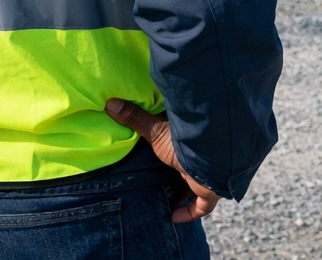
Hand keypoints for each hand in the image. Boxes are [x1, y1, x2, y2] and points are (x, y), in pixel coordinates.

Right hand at [105, 99, 221, 221]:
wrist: (210, 157)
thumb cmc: (184, 140)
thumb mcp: (157, 131)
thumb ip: (136, 118)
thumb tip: (110, 103)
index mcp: (193, 141)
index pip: (187, 146)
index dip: (177, 150)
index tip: (165, 153)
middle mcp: (203, 158)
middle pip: (192, 168)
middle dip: (181, 174)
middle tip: (163, 179)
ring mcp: (208, 176)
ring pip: (198, 186)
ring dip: (185, 193)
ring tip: (168, 198)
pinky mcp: (209, 193)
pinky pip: (202, 207)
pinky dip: (189, 213)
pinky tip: (174, 217)